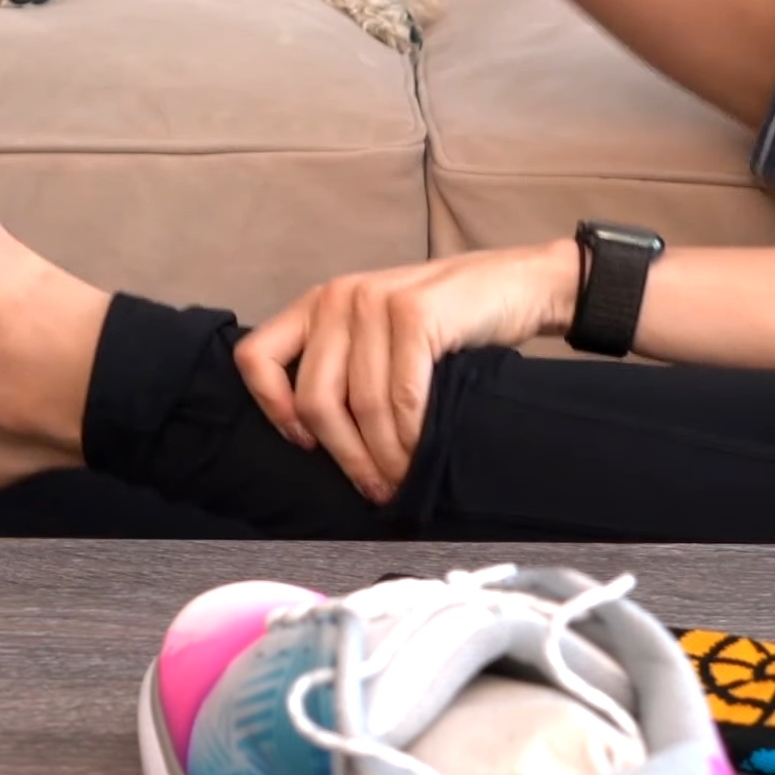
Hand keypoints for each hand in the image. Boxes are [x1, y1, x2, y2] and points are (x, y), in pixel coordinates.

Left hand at [236, 239, 577, 504]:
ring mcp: (375, 301)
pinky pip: (403, 396)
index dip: (273, 410)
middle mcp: (338, 298)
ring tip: (401, 481)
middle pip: (314, 399)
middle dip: (345, 456)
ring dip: (384, 456)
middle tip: (373, 488)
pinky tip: (421, 454)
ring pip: (362, 405)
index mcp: (317, 305)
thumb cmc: (447, 324)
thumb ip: (346, 369)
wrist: (518, 285)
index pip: (255, 358)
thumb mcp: (380, 338)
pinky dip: (412, 437)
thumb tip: (322, 446)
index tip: (305, 444)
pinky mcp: (415, 313)